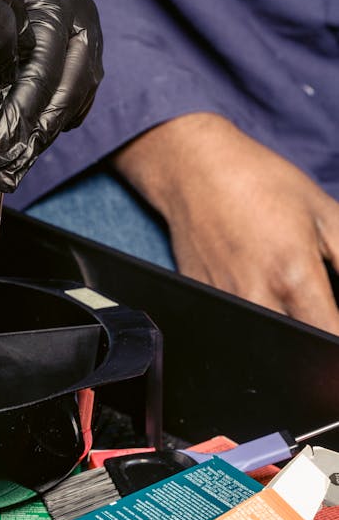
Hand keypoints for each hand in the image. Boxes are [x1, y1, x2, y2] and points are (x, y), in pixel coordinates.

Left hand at [0, 0, 103, 190]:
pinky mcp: (92, 67)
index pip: (40, 70)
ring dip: (39, 142)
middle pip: (62, 92)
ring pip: (71, 105)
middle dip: (31, 137)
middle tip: (4, 168)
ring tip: (12, 171)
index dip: (18, 115)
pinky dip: (51, 130)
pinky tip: (27, 150)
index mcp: (51, 5)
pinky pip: (77, 109)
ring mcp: (90, 46)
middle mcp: (79, 23)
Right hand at [113, 113, 338, 333]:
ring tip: (286, 293)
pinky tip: (258, 286)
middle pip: (297, 351)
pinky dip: (256, 321)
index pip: (330, 338)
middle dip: (315, 341)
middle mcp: (255, 297)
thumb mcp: (324, 214)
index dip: (338, 343)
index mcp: (293, 275)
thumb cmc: (260, 183)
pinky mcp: (203, 301)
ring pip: (266, 345)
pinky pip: (237, 328)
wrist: (194, 168)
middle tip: (319, 309)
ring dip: (286, 333)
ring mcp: (224, 303)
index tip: (338, 327)